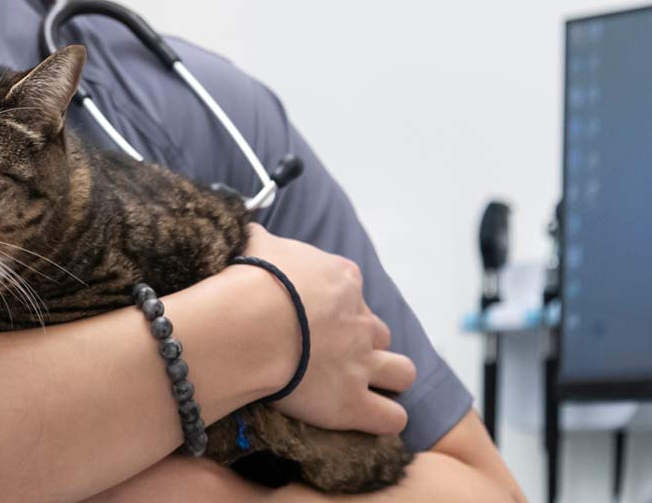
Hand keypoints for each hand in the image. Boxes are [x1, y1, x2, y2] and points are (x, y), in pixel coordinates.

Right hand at [240, 223, 414, 435]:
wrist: (249, 320)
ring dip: (389, 377)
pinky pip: (391, 417)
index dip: (335, 304)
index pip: (352, 290)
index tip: (310, 313)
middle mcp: (360, 320)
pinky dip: (385, 418)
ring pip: (402, 372)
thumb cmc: (250, 279)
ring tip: (363, 385)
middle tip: (329, 353)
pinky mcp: (353, 402)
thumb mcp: (256, 243)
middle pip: (378, 332)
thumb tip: (252, 234)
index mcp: (342, 280)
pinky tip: (370, 417)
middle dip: (362, 342)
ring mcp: (361, 362)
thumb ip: (262, 239)